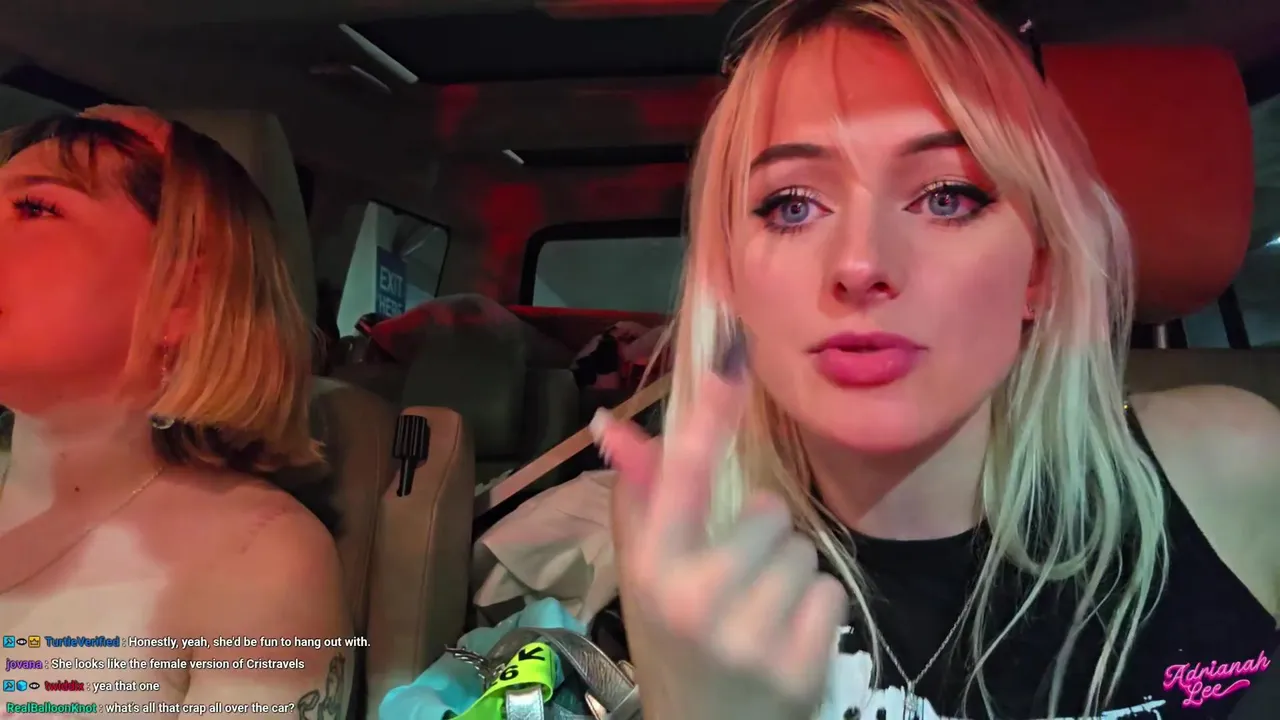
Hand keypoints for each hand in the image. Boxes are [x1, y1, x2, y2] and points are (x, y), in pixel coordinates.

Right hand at [591, 340, 847, 719]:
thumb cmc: (671, 646)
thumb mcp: (642, 578)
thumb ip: (637, 498)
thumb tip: (612, 424)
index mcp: (653, 568)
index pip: (685, 475)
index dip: (710, 413)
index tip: (730, 355)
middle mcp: (696, 597)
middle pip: (770, 513)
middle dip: (763, 538)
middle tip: (739, 581)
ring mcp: (750, 635)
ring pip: (806, 551)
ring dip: (792, 574)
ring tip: (761, 612)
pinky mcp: (799, 664)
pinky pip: (831, 592)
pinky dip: (816, 610)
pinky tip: (785, 638)